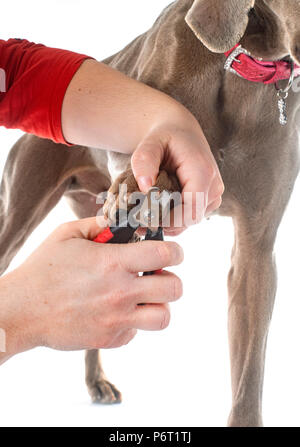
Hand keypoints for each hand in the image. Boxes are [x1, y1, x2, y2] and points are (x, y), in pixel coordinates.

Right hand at [0, 218, 182, 363]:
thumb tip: (123, 221)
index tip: (173, 253)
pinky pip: (136, 332)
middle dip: (172, 279)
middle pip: (174, 288)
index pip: (165, 255)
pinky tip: (116, 312)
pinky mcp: (110, 339)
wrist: (22, 310)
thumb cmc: (43, 269)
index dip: (176, 251)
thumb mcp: (68, 234)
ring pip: (163, 317)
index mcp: (113, 262)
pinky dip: (133, 322)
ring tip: (144, 298)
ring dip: (158, 305)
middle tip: (158, 276)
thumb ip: (99, 225)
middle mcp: (120, 292)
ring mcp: (117, 319)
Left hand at [131, 112, 223, 228]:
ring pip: (189, 221)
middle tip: (139, 220)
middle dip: (165, 222)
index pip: (191, 210)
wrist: (181, 133)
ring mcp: (213, 195)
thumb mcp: (150, 144)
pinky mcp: (208, 201)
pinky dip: (173, 218)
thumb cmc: (165, 138)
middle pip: (190, 219)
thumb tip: (145, 187)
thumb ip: (144, 162)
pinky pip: (189, 217)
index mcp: (203, 172)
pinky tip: (157, 210)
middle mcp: (214, 186)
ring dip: (168, 221)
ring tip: (145, 213)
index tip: (146, 218)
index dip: (169, 219)